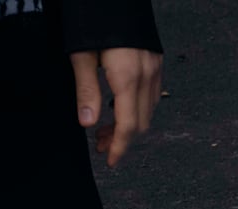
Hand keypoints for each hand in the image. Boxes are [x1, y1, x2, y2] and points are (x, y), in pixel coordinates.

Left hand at [70, 48, 163, 166]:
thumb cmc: (93, 17)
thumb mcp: (81, 53)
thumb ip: (86, 90)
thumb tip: (88, 124)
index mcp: (127, 76)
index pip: (129, 125)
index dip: (119, 147)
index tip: (110, 162)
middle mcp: (147, 75)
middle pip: (141, 122)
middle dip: (122, 138)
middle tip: (100, 144)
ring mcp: (155, 68)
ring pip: (148, 110)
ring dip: (130, 124)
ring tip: (106, 126)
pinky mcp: (156, 60)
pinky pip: (152, 94)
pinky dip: (137, 107)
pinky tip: (120, 104)